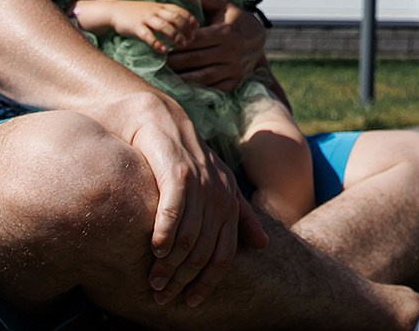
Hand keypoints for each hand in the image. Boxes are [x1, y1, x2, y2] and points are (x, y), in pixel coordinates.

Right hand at [101, 89, 267, 306]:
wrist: (153, 116)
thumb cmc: (179, 157)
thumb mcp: (212, 184)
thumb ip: (238, 212)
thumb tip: (265, 243)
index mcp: (228, 198)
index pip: (225, 252)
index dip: (209, 281)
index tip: (191, 302)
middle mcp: (218, 190)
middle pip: (206, 248)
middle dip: (185, 278)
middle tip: (164, 297)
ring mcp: (198, 178)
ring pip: (190, 233)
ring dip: (172, 263)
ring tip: (155, 282)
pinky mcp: (175, 166)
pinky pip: (175, 206)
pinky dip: (166, 231)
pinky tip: (156, 248)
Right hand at [108, 0, 202, 54]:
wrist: (115, 11)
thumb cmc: (137, 13)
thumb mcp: (154, 10)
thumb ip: (167, 16)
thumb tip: (184, 28)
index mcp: (161, 6)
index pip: (180, 10)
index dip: (189, 19)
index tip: (196, 29)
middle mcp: (155, 11)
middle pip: (175, 18)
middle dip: (185, 29)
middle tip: (191, 40)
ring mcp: (145, 18)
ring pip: (164, 26)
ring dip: (175, 36)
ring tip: (182, 45)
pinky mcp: (135, 27)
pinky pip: (147, 35)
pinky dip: (156, 43)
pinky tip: (163, 51)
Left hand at [164, 0, 264, 91]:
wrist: (258, 39)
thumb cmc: (234, 20)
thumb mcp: (223, 5)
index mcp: (226, 32)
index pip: (194, 40)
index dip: (176, 43)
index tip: (162, 44)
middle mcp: (231, 51)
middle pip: (195, 59)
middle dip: (174, 62)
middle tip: (157, 62)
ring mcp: (234, 68)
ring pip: (202, 77)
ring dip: (181, 78)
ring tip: (165, 76)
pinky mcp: (235, 82)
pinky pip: (212, 88)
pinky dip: (197, 89)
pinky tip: (182, 86)